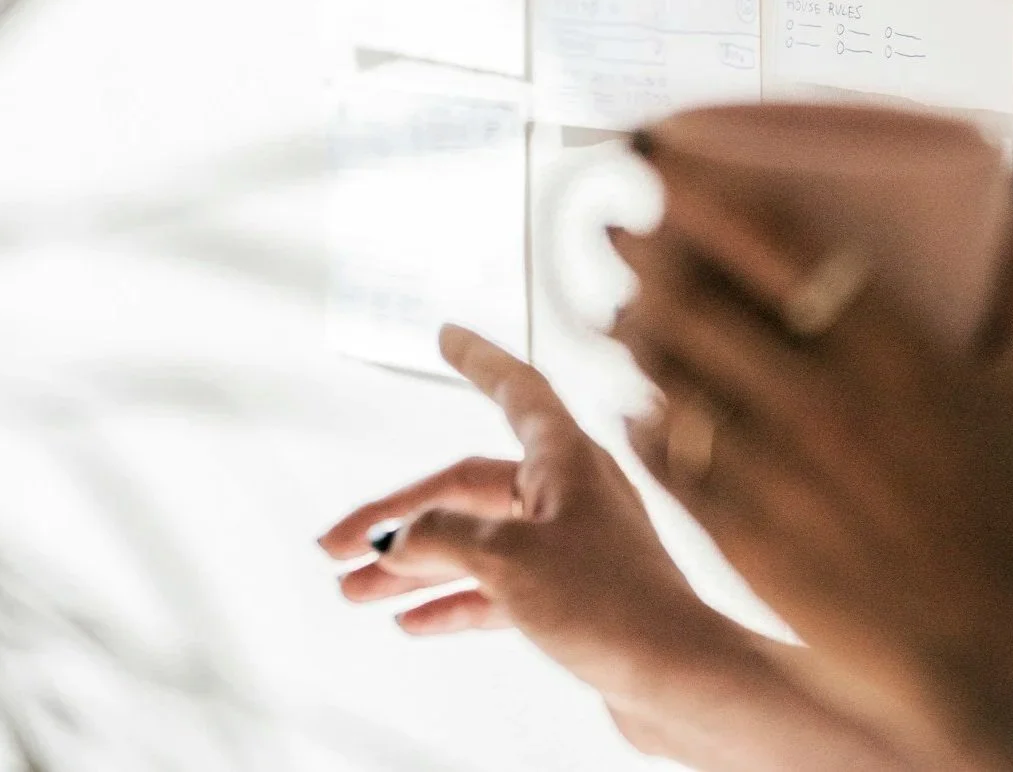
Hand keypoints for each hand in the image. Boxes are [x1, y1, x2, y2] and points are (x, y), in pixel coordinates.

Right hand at [317, 328, 739, 722]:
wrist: (679, 680)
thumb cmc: (609, 605)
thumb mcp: (511, 562)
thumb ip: (446, 539)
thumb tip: (399, 536)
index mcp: (565, 457)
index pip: (515, 388)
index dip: (478, 357)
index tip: (445, 332)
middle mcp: (569, 490)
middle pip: (468, 487)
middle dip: (399, 517)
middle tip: (333, 549)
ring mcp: (571, 544)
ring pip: (476, 542)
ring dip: (414, 567)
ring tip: (353, 592)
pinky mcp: (572, 596)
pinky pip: (498, 587)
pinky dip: (454, 600)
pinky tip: (411, 621)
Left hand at [608, 176, 1012, 769]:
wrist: (1003, 660)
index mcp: (890, 352)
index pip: (771, 244)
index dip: (702, 193)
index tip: (662, 162)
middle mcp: (819, 402)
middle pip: (696, 301)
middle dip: (641, 253)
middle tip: (615, 227)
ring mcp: (774, 472)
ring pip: (669, 375)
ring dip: (631, 329)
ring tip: (617, 308)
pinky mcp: (744, 536)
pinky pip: (669, 457)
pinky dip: (644, 419)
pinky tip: (637, 400)